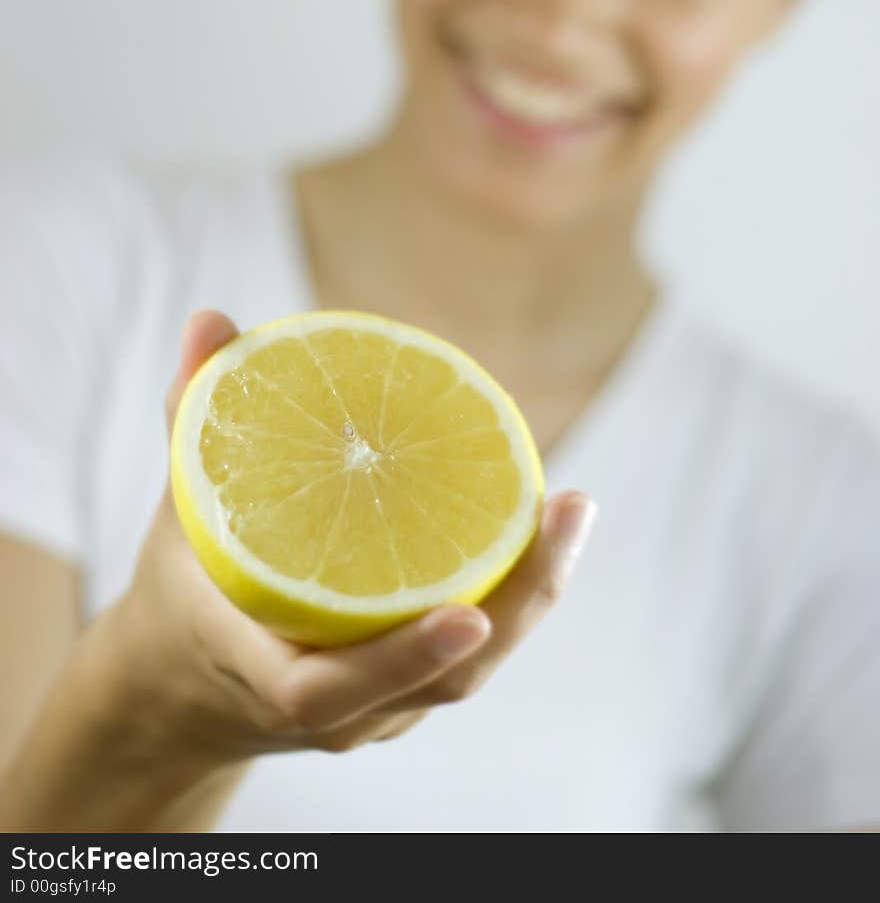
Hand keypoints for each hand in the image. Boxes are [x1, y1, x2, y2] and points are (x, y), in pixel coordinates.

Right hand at [107, 310, 596, 763]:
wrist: (184, 687)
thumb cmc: (184, 587)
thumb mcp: (180, 508)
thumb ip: (193, 417)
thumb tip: (212, 321)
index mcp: (263, 673)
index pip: (333, 693)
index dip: (402, 658)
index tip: (466, 614)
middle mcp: (335, 712)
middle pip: (443, 683)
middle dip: (518, 605)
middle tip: (566, 510)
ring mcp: (378, 712)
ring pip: (470, 672)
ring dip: (533, 596)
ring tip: (574, 509)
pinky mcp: (406, 694)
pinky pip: (471, 656)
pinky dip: (514, 598)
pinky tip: (548, 529)